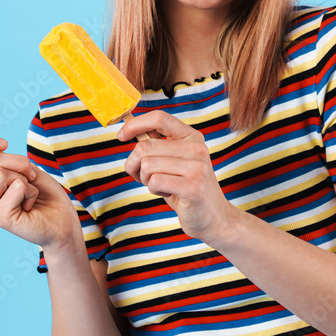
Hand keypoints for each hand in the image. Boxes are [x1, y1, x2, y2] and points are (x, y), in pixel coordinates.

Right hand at [0, 136, 78, 247]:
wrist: (62, 222)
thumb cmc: (45, 195)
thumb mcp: (24, 169)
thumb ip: (4, 159)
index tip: (4, 144)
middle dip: (20, 163)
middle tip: (32, 179)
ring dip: (25, 179)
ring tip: (28, 195)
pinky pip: (16, 186)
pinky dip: (30, 192)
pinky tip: (30, 206)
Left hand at [118, 110, 234, 242]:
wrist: (213, 217)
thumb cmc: (187, 188)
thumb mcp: (173, 162)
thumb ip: (156, 146)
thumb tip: (130, 131)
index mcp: (192, 137)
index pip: (160, 118)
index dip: (135, 124)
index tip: (121, 136)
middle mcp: (197, 148)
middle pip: (146, 146)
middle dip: (135, 164)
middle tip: (144, 177)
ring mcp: (197, 167)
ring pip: (147, 165)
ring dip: (146, 179)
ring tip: (162, 185)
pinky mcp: (193, 186)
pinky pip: (155, 181)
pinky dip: (154, 190)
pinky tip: (168, 193)